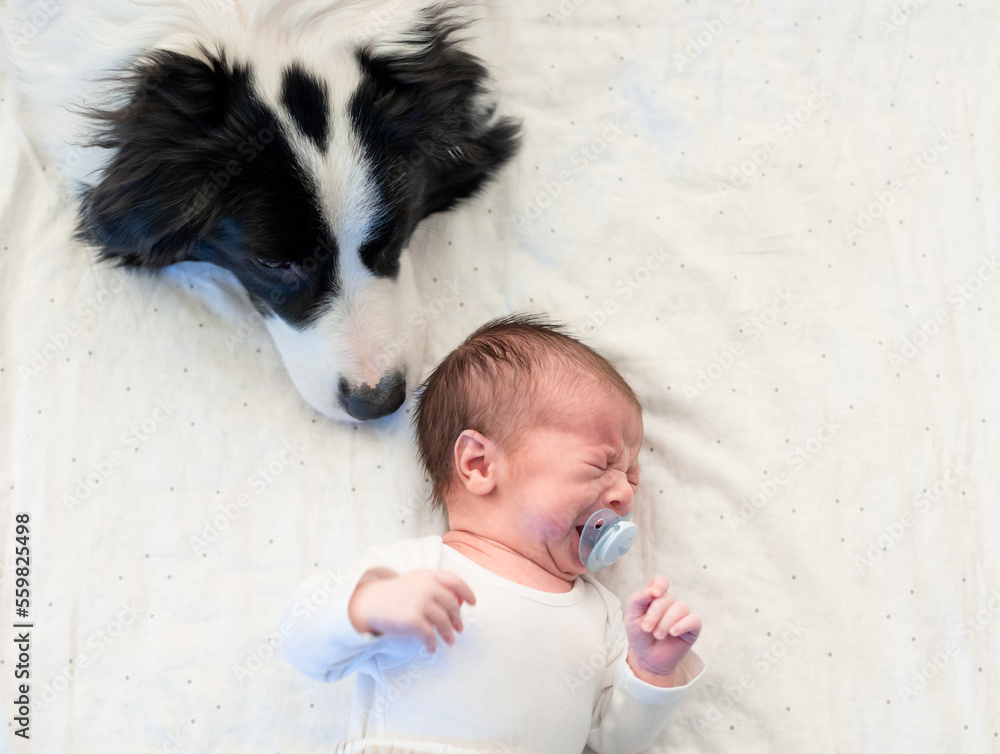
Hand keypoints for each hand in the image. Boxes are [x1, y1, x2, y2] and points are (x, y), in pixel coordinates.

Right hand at [348, 569, 475, 653]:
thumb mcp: (416, 581)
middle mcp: (427, 587)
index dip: (467, 592)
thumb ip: (435, 586)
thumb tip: (458, 601)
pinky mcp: (413, 620)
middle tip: (459, 628)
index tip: (473, 603)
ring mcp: (420, 603)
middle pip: (452, 605)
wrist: (370, 602)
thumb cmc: (395, 593)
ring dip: (448, 634)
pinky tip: (431, 649)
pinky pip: (429, 635)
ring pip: (443, 622)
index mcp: (429, 575)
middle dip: (458, 619)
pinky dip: (432, 644)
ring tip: (449, 641)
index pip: (456, 581)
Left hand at [624, 575, 700, 686]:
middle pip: (667, 598)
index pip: (661, 581)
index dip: (660, 583)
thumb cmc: (639, 636)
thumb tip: (652, 590)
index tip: (654, 594)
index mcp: (654, 597)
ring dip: (666, 622)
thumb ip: (638, 599)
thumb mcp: (631, 616)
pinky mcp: (692, 628)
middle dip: (654, 614)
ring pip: (680, 607)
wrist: (646, 659)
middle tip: (646, 629)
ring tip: (657, 635)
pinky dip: (683, 625)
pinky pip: (694, 620)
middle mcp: (669, 604)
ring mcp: (682, 615)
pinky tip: (673, 633)